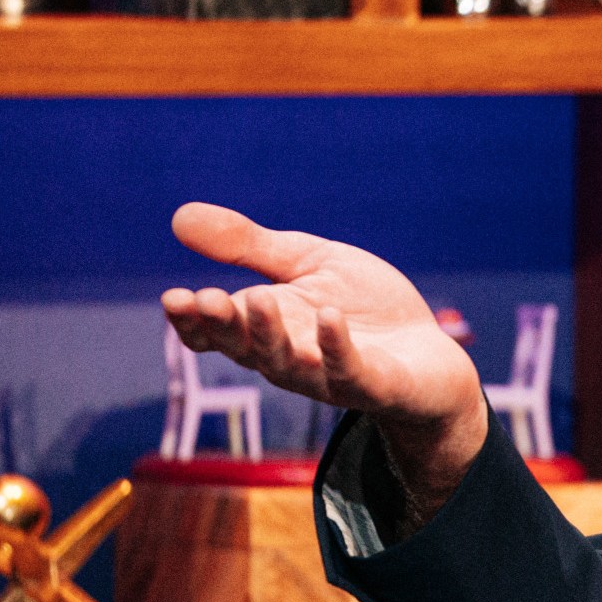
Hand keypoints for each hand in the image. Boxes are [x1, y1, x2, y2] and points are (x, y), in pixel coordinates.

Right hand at [162, 203, 488, 503]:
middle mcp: (289, 357)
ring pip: (289, 364)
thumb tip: (178, 217)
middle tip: (203, 301)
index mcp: (267, 326)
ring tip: (258, 300)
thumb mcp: (306, 263)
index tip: (172, 299)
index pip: (216, 331)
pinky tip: (329, 317)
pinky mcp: (374, 384)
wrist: (428, 352)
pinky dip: (337, 347)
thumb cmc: (362, 308)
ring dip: (270, 335)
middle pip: (245, 347)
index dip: (192, 321)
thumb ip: (249, 247)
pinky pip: (351, 371)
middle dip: (223, 325)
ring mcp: (329, 375)